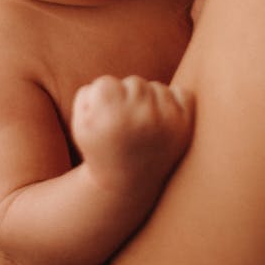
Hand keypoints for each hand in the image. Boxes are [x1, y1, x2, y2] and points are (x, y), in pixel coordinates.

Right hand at [71, 74, 194, 194]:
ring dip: (150, 101)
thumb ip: (88, 92)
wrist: (128, 185)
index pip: (106, 83)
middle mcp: (139, 115)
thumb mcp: (80, 124)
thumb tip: (115, 79)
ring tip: (142, 128)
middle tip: (125, 126)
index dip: (102, 100)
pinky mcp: (185, 124)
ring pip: (156, 87)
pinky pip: (183, 92)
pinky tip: (162, 121)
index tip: (105, 121)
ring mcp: (165, 119)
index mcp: (109, 115)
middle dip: (127, 98)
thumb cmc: (101, 148)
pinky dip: (175, 101)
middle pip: (133, 82)